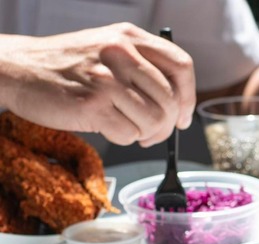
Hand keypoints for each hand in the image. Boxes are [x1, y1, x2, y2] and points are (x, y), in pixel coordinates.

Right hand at [0, 22, 195, 145]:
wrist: (17, 69)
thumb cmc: (66, 65)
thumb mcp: (108, 48)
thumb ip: (142, 65)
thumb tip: (178, 103)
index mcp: (130, 37)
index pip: (181, 66)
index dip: (189, 97)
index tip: (183, 116)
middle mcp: (121, 54)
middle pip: (170, 100)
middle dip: (166, 125)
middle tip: (153, 132)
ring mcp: (106, 79)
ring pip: (153, 120)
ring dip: (146, 134)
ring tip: (131, 131)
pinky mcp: (91, 105)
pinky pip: (129, 134)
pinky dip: (124, 139)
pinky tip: (110, 129)